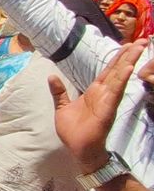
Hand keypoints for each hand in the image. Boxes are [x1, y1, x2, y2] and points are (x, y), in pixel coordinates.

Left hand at [49, 39, 149, 173]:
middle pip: (117, 70)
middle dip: (128, 55)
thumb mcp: (62, 107)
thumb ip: (59, 92)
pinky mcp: (107, 109)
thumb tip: (52, 76)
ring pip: (119, 77)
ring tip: (137, 48)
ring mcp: (107, 100)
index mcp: (94, 91)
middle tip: (139, 41)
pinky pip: (115, 92)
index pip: (108, 70)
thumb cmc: (73, 130)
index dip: (117, 58)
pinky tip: (128, 68)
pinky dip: (121, 79)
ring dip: (128, 62)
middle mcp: (104, 93)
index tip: (127, 44)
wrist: (77, 149)